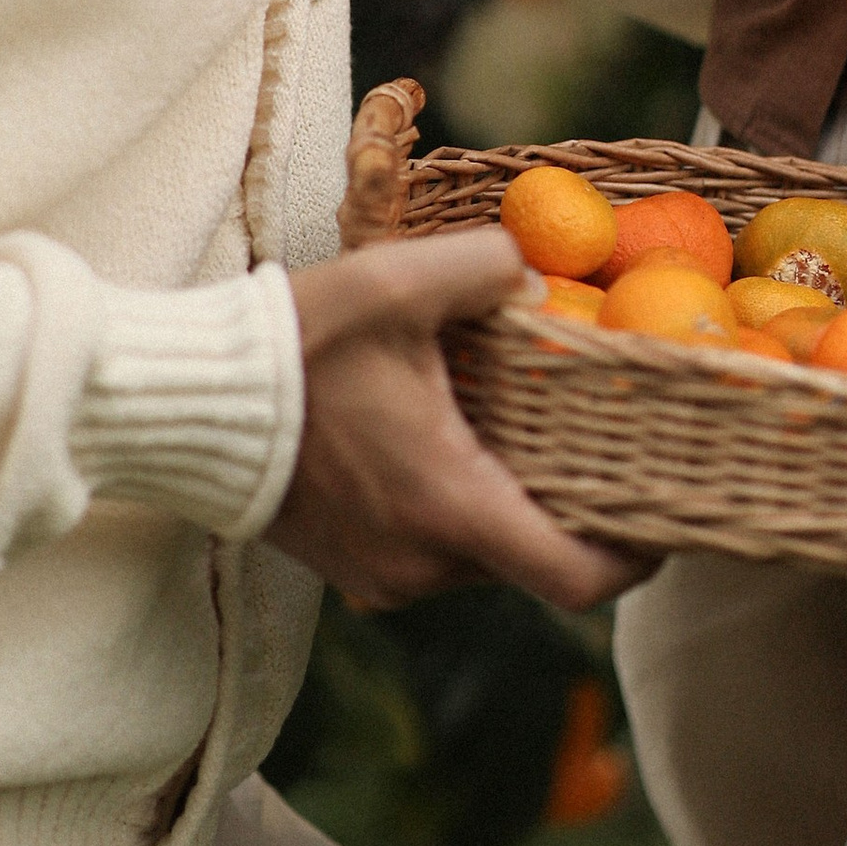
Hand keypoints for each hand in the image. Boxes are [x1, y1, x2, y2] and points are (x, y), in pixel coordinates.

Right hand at [269, 227, 647, 610]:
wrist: (185, 402)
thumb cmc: (294, 343)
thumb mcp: (398, 281)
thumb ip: (487, 266)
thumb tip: (535, 277)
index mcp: (449, 507)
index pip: (575, 579)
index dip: (634, 561)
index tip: (662, 523)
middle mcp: (421, 565)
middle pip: (530, 560)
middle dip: (564, 509)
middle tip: (588, 447)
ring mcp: (380, 578)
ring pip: (479, 557)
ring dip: (500, 506)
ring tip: (502, 433)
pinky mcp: (348, 572)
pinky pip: (429, 556)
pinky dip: (451, 513)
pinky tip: (439, 448)